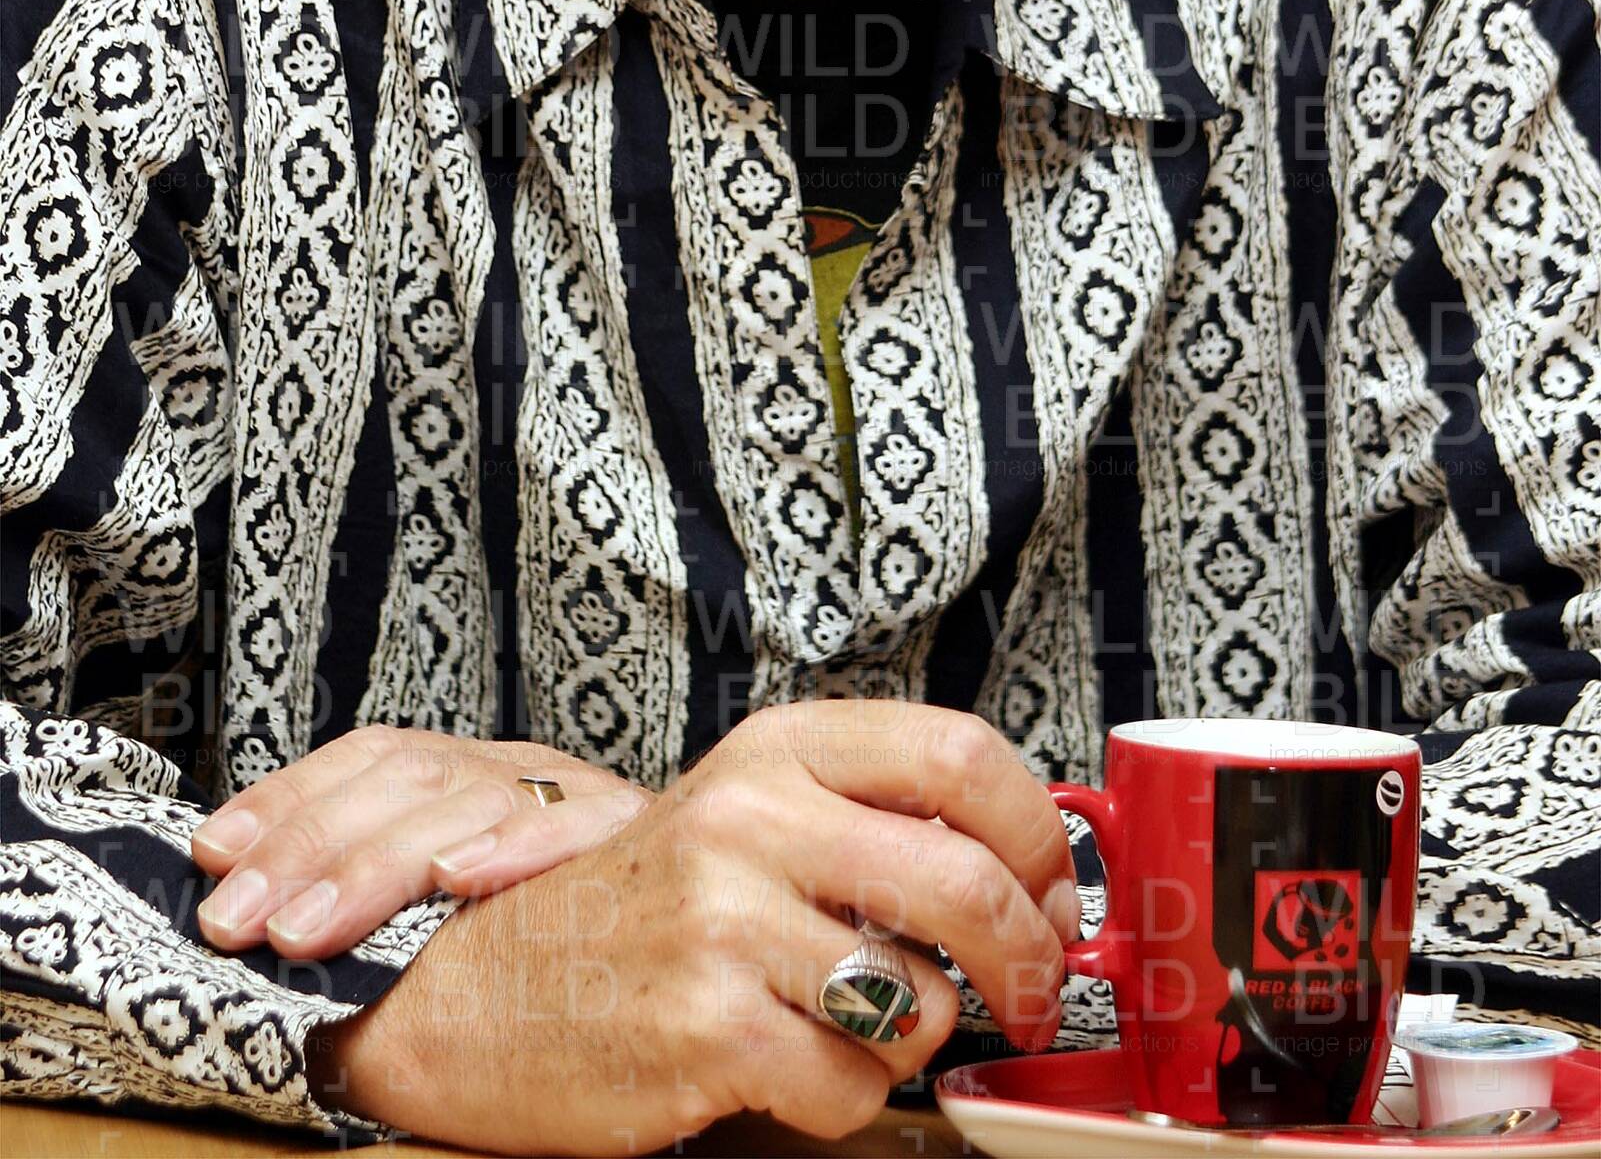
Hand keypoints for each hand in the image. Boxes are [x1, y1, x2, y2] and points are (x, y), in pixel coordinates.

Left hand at [191, 724, 648, 959]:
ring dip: (375, 863)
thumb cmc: (572, 924)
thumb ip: (394, 883)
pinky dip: (516, 848)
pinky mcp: (635, 833)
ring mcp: (576, 793)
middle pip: (405, 776)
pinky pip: (576, 827)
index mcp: (476, 770)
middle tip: (238, 918)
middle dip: (307, 845)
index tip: (210, 851)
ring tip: (307, 925)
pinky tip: (460, 879)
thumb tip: (259, 898)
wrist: (717, 913)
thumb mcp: (477, 886)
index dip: (287, 796)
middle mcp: (521, 767)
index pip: (372, 753)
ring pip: (467, 799)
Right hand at [310, 698, 1081, 1154]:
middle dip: (1027, 958)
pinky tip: (793, 1068)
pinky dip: (847, 1097)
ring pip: (920, 1000)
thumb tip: (1031, 864)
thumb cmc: (639, 909)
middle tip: (1027, 991)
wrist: (478, 991)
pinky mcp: (706, 1030)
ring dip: (916, 1037)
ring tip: (853, 1026)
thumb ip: (867, 817)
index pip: (959, 755)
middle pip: (966, 882)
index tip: (1053, 887)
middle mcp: (751, 819)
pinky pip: (855, 1085)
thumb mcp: (748, 815)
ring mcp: (724, 923)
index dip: (1036, 833)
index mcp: (775, 748)